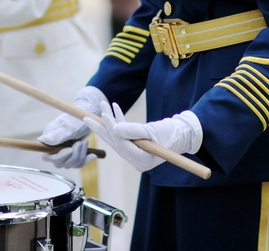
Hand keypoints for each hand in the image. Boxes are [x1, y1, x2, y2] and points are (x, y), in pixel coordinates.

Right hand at [38, 86, 106, 168]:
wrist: (87, 116)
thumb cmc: (76, 119)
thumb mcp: (67, 127)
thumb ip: (56, 135)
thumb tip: (41, 139)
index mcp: (49, 139)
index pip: (48, 156)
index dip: (59, 157)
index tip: (69, 150)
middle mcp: (54, 146)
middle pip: (60, 162)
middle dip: (73, 156)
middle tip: (81, 143)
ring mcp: (63, 150)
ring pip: (69, 164)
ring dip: (80, 156)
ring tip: (85, 143)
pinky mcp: (72, 153)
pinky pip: (76, 163)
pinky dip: (85, 160)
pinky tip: (92, 154)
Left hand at [85, 101, 202, 172]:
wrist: (182, 135)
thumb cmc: (171, 134)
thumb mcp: (153, 131)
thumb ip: (133, 130)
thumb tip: (113, 128)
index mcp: (141, 161)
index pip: (121, 144)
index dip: (112, 129)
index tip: (105, 114)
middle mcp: (135, 160)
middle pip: (114, 142)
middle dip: (102, 127)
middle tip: (86, 117)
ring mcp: (134, 155)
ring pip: (116, 137)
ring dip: (109, 121)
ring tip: (101, 106)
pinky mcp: (134, 147)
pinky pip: (123, 134)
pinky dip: (119, 121)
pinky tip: (114, 108)